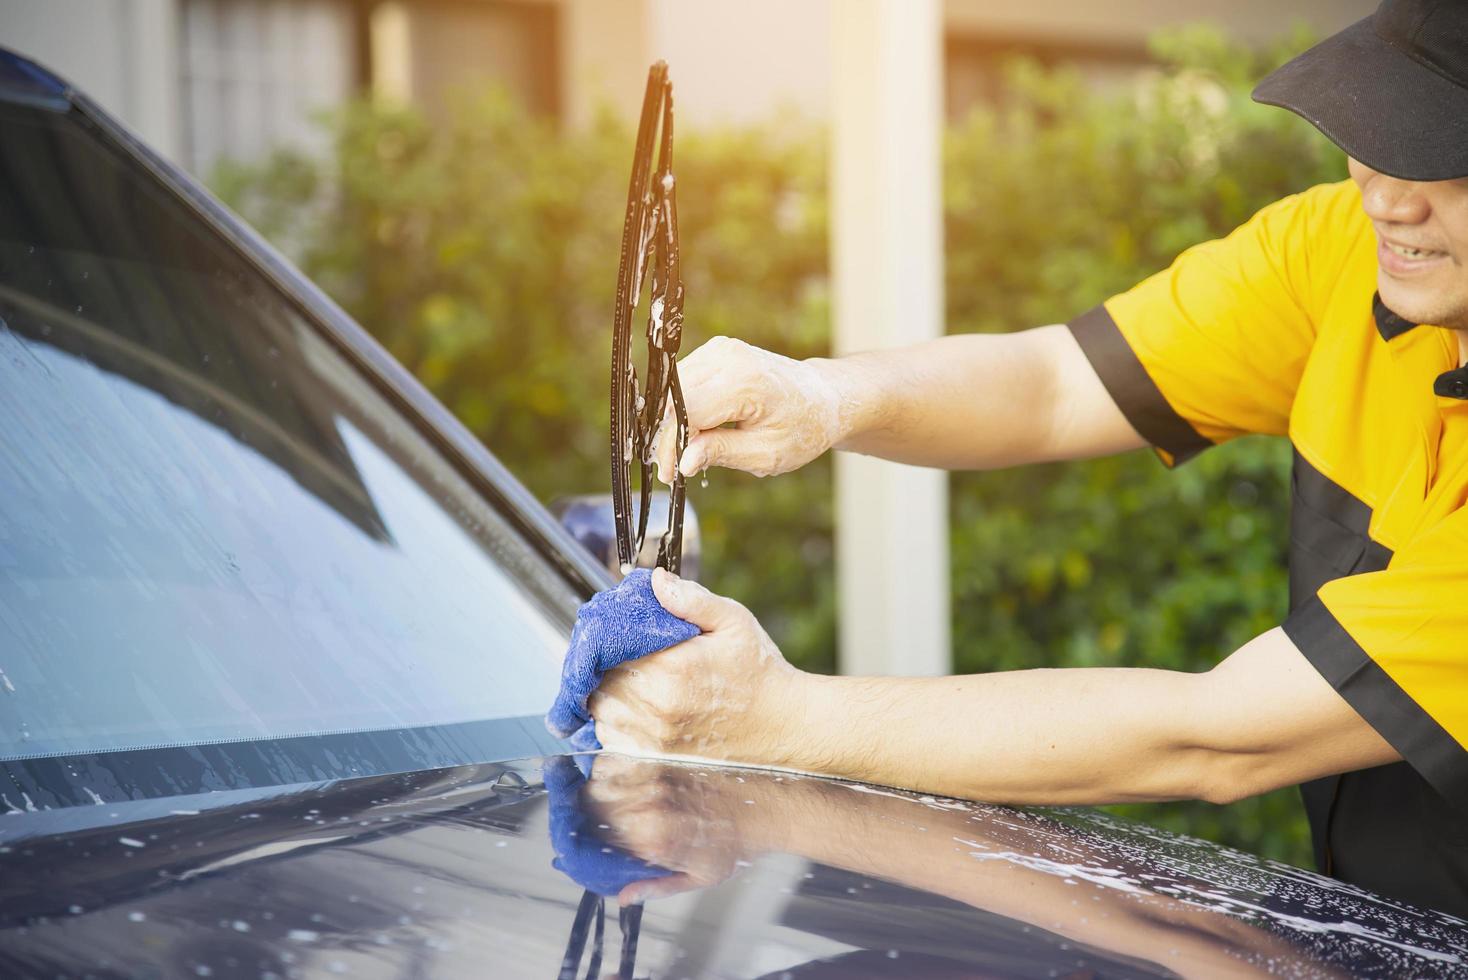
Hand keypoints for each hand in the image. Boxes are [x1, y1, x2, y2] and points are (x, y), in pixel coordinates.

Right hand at [581, 755, 780, 902]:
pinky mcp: (663, 760)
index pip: (595, 840)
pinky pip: (623, 759)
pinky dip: (615, 768)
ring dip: (598, 789)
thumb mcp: (698, 877)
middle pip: (591, 805)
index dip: (583, 842)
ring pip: (601, 778)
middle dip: (586, 814)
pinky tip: (624, 778)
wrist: (765, 806)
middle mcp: (648, 806)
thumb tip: (623, 897)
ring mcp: (654, 778)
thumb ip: (656, 887)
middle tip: (594, 821)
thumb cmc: (734, 844)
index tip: (581, 845)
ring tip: (608, 799)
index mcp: (652, 840)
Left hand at [588, 568, 807, 764]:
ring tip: (633, 678)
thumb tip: (655, 581)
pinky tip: (636, 706)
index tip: (624, 630)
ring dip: (608, 691)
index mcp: (672, 669)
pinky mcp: (654, 757)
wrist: (782, 724)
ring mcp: (653, 738)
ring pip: (601, 708)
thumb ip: (691, 600)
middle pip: (602, 677)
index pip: (612, 646)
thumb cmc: (758, 672)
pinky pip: (611, 736)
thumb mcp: (733, 622)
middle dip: (609, 662)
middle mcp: (657, 707)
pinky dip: (614, 719)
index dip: (612, 635)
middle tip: (630, 652)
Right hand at [655, 336, 845, 479]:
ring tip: (685, 452)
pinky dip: (684, 407)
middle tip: (672, 468)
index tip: (671, 473)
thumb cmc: (802, 429)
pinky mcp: (717, 350)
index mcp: (746, 382)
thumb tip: (684, 461)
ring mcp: (721, 349)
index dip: (671, 444)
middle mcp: (730, 357)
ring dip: (674, 422)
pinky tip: (696, 430)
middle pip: (675, 397)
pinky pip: (685, 380)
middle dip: (668, 435)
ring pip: (675, 389)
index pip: (687, 411)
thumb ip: (722, 453)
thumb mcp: (766, 454)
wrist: (824, 398)